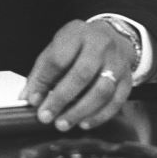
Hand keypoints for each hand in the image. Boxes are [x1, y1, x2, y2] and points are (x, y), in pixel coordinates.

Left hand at [19, 19, 136, 130]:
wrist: (113, 36)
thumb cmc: (79, 45)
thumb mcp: (57, 47)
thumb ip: (42, 71)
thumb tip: (28, 97)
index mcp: (76, 34)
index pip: (57, 59)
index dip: (43, 81)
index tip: (33, 99)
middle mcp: (100, 46)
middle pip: (81, 75)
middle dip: (61, 98)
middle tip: (46, 116)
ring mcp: (117, 63)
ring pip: (101, 90)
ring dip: (80, 111)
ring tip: (63, 123)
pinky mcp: (128, 79)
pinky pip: (116, 101)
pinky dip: (99, 116)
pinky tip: (84, 123)